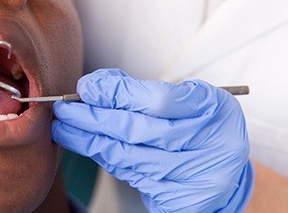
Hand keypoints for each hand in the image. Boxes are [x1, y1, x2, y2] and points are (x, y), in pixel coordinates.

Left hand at [52, 69, 253, 211]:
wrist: (223, 174)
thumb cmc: (197, 127)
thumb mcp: (182, 99)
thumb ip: (141, 90)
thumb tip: (95, 86)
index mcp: (214, 110)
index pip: (157, 99)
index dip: (117, 92)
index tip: (87, 87)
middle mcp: (211, 146)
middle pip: (137, 130)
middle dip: (93, 118)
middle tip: (64, 110)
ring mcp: (197, 178)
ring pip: (128, 157)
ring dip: (89, 142)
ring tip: (65, 129)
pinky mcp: (180, 201)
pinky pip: (131, 176)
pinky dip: (106, 159)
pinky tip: (88, 147)